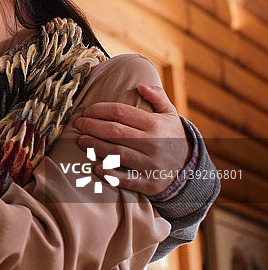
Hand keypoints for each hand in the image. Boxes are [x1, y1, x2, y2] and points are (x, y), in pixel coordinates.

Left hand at [74, 85, 190, 195]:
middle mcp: (154, 143)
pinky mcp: (150, 183)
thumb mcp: (170, 115)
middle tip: (78, 124)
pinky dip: (110, 174)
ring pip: (116, 153)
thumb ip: (158, 97)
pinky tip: (96, 167)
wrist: (191, 170)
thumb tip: (140, 86)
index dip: (99, 110)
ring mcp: (152, 165)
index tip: (87, 111)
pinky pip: (126, 180)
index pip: (121, 112)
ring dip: (95, 147)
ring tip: (81, 141)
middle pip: (114, 132)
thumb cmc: (172, 137)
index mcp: (156, 125)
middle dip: (92, 126)